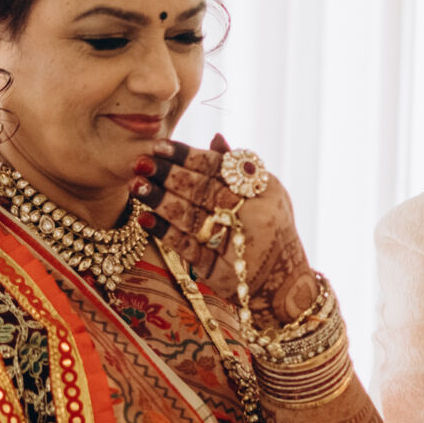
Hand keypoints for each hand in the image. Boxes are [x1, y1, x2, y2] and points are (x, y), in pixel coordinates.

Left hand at [134, 134, 320, 327]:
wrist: (286, 285)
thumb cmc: (273, 230)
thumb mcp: (269, 194)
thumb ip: (240, 168)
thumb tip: (214, 137)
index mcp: (263, 192)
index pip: (219, 168)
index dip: (187, 156)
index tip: (159, 146)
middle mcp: (253, 217)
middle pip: (203, 192)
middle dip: (168, 176)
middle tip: (140, 162)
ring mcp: (237, 246)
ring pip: (193, 219)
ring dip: (161, 201)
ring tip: (137, 186)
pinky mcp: (222, 273)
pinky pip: (188, 250)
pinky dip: (165, 233)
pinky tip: (145, 218)